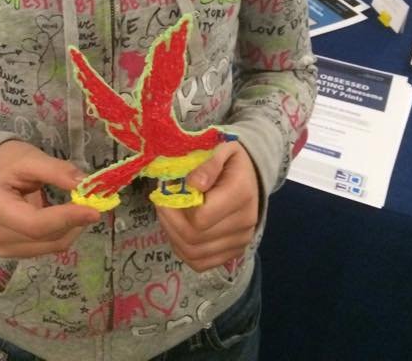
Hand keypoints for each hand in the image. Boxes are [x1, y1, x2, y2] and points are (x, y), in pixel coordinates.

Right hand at [0, 140, 99, 257]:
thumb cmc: (7, 162)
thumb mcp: (30, 158)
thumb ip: (56, 170)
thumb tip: (84, 184)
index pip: (36, 224)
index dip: (66, 218)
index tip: (94, 210)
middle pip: (46, 237)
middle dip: (74, 222)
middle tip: (93, 203)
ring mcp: (3, 246)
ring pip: (50, 246)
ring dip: (71, 229)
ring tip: (79, 207)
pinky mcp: (13, 251)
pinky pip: (47, 247)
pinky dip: (63, 233)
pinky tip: (66, 217)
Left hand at [155, 141, 259, 271]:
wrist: (250, 175)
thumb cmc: (230, 159)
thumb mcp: (220, 148)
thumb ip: (207, 164)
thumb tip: (193, 184)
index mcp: (241, 194)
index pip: (201, 217)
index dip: (177, 207)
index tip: (166, 192)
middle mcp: (244, 222)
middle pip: (194, 238)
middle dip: (169, 222)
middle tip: (160, 203)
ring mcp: (240, 241)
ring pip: (195, 254)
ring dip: (173, 236)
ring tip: (167, 216)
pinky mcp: (234, 252)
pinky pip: (201, 263)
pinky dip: (183, 251)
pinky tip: (178, 232)